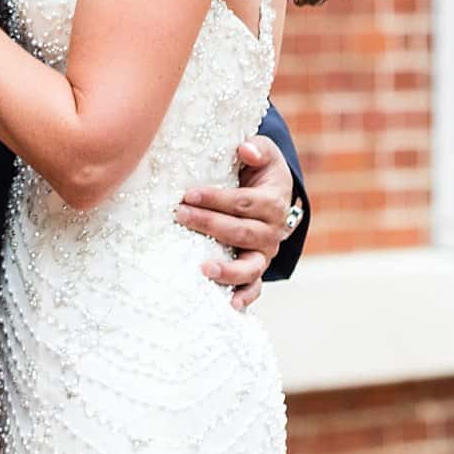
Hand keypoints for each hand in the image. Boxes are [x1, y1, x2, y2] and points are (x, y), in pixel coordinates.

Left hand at [174, 136, 293, 311]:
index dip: (217, 199)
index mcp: (274, 202)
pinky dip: (245, 297)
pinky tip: (229, 306)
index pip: (244, 202)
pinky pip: (254, 287)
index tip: (189, 194)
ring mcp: (265, 253)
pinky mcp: (256, 268)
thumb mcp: (264, 152)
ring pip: (250, 266)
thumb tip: (245, 149)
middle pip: (241, 232)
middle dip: (209, 224)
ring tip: (204, 269)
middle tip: (179, 215)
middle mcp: (273, 231)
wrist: (273, 193)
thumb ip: (256, 148)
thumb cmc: (260, 169)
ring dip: (228, 269)